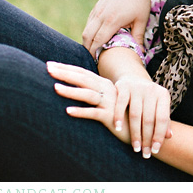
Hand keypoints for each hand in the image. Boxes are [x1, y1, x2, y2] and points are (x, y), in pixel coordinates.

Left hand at [47, 62, 170, 156]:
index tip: (51, 64)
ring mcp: (110, 103)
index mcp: (105, 86)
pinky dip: (81, 112)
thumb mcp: (109, 103)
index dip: (67, 68)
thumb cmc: (124, 116)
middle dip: (65, 73)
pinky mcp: (112, 117)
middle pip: (83, 79)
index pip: (83, 73)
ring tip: (55, 87)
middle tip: (47, 68)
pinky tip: (68, 111)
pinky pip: (94, 113)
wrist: (145, 128)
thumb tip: (80, 92)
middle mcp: (107, 91)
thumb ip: (96, 97)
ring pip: (87, 94)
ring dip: (71, 90)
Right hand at [82, 0, 151, 55]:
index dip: (95, 53)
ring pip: (87, 28)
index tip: (96, 62)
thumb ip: (138, 37)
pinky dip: (90, 30)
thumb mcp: (142, 20)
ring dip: (88, 40)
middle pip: (87, 36)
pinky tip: (95, 36)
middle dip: (88, 49)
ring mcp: (98, 9)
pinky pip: (90, 20)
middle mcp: (102, 15)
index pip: (98, 41)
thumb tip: (140, 53)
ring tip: (93, 49)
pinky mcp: (98, 5)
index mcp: (112, 21)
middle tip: (92, 59)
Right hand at [112, 75, 171, 157]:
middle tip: (145, 154)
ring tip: (136, 148)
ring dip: (135, 134)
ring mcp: (137, 87)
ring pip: (135, 115)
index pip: (162, 119)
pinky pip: (120, 105)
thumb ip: (163, 120)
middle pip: (149, 119)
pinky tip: (118, 130)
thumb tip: (169, 137)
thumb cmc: (148, 99)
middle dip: (147, 139)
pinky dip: (119, 118)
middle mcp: (151, 90)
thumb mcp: (158, 106)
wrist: (133, 78)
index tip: (155, 150)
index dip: (159, 136)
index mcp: (163, 94)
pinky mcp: (123, 87)